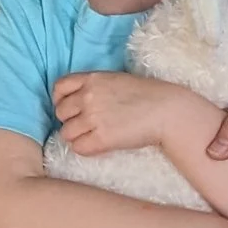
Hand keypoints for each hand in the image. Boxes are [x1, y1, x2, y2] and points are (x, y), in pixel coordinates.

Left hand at [50, 69, 181, 158]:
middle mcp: (88, 96)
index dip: (61, 100)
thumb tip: (78, 101)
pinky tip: (99, 145)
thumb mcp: (116, 80)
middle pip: (60, 113)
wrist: (168, 111)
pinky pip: (78, 148)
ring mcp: (93, 117)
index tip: (70, 108)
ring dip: (78, 136)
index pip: (59, 88)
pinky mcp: (101, 138)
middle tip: (86, 125)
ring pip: (66, 133)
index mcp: (92, 78)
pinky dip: (86, 149)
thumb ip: (95, 87)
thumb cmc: (148, 96)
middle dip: (71, 120)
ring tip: (94, 136)